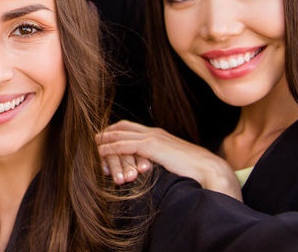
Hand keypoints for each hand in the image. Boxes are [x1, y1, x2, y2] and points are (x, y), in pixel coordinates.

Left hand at [96, 120, 241, 200]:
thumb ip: (156, 161)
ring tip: (89, 149)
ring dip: (103, 142)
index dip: (112, 133)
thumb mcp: (169, 162)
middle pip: (119, 127)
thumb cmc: (191, 170)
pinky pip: (123, 145)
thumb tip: (144, 169)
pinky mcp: (151, 146)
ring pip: (118, 135)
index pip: (128, 128)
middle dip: (103, 134)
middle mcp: (152, 132)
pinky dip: (110, 149)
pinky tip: (100, 153)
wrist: (207, 168)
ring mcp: (151, 137)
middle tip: (89, 143)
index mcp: (156, 134)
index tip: (101, 141)